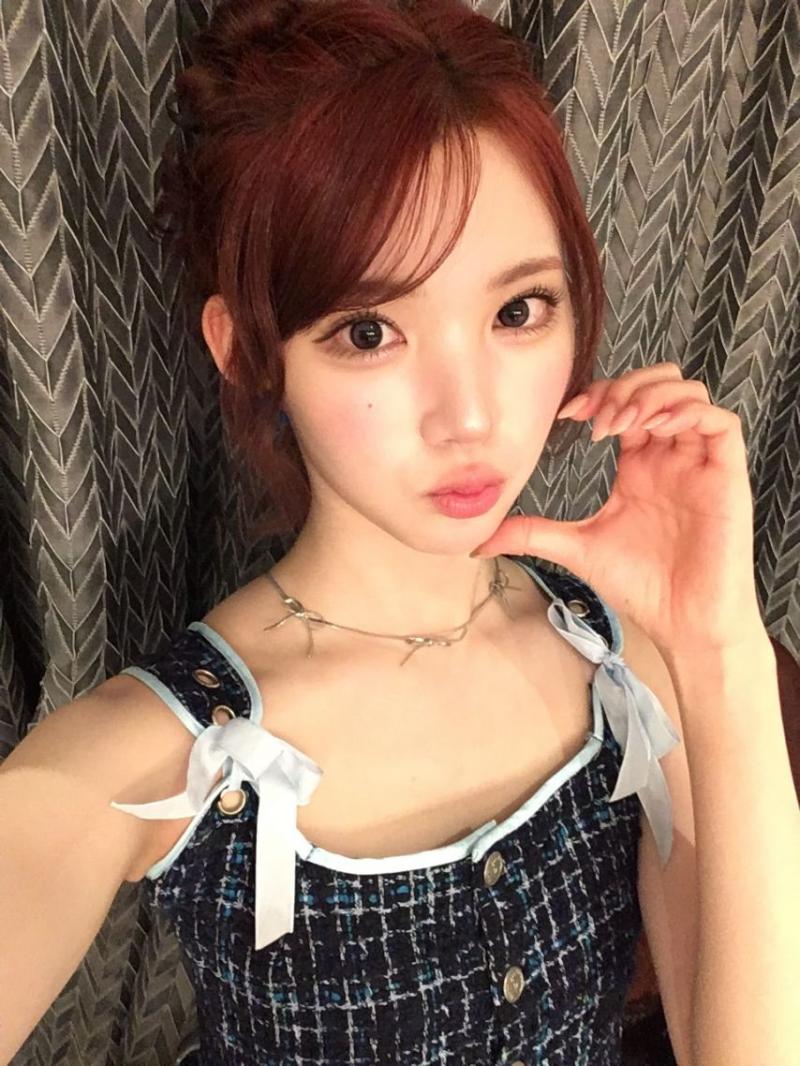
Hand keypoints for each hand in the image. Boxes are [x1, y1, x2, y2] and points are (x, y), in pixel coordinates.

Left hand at [472, 362, 764, 654]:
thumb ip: (531, 534)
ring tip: (621, 424)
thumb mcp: (576, 548)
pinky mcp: (726, 476)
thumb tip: (477, 542)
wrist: (682, 623)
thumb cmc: (641, 587)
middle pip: (659, 385)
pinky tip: (654, 430)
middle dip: (624, 387)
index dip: (599, 395)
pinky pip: (721, 423)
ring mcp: (699, 464)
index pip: (625, 404)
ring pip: (690, 394)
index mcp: (639, 465)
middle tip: (596, 417)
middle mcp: (670, 457)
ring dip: (652, 395)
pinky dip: (687, 412)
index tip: (569, 414)